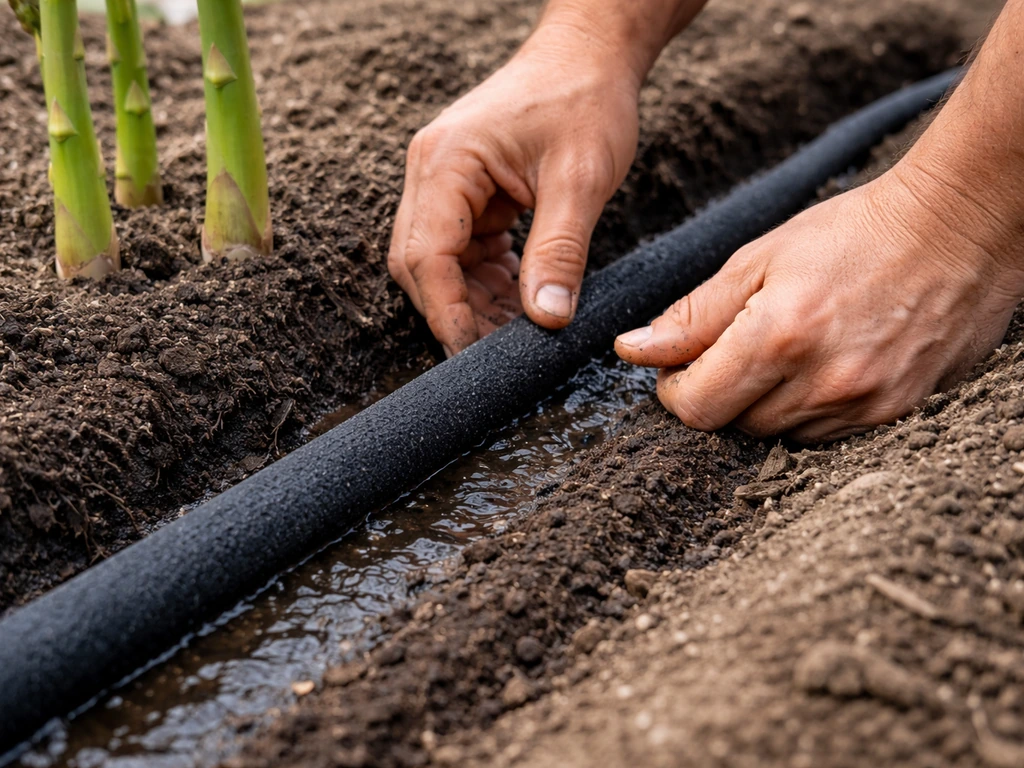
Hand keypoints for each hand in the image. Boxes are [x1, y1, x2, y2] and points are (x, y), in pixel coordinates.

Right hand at [388, 25, 641, 354]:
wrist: (590, 54)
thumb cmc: (586, 99)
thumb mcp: (581, 179)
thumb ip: (559, 252)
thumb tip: (547, 320)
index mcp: (447, 162)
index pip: (426, 255)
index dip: (447, 312)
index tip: (473, 356)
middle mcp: (433, 173)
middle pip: (421, 265)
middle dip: (457, 312)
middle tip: (498, 355)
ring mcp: (446, 183)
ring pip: (441, 264)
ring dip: (474, 301)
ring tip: (517, 334)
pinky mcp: (468, 193)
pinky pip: (465, 251)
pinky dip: (489, 282)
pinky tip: (519, 303)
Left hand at [614, 160, 1023, 441]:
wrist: (958, 227)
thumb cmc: (853, 232)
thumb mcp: (759, 259)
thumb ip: (693, 315)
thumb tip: (634, 350)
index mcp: (779, 336)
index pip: (696, 406)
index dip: (675, 390)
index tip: (678, 366)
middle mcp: (823, 381)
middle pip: (734, 425)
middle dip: (718, 393)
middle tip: (731, 350)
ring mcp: (864, 404)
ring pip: (778, 435)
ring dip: (762, 405)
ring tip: (783, 352)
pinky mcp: (895, 414)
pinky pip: (825, 437)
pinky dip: (806, 411)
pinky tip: (819, 367)